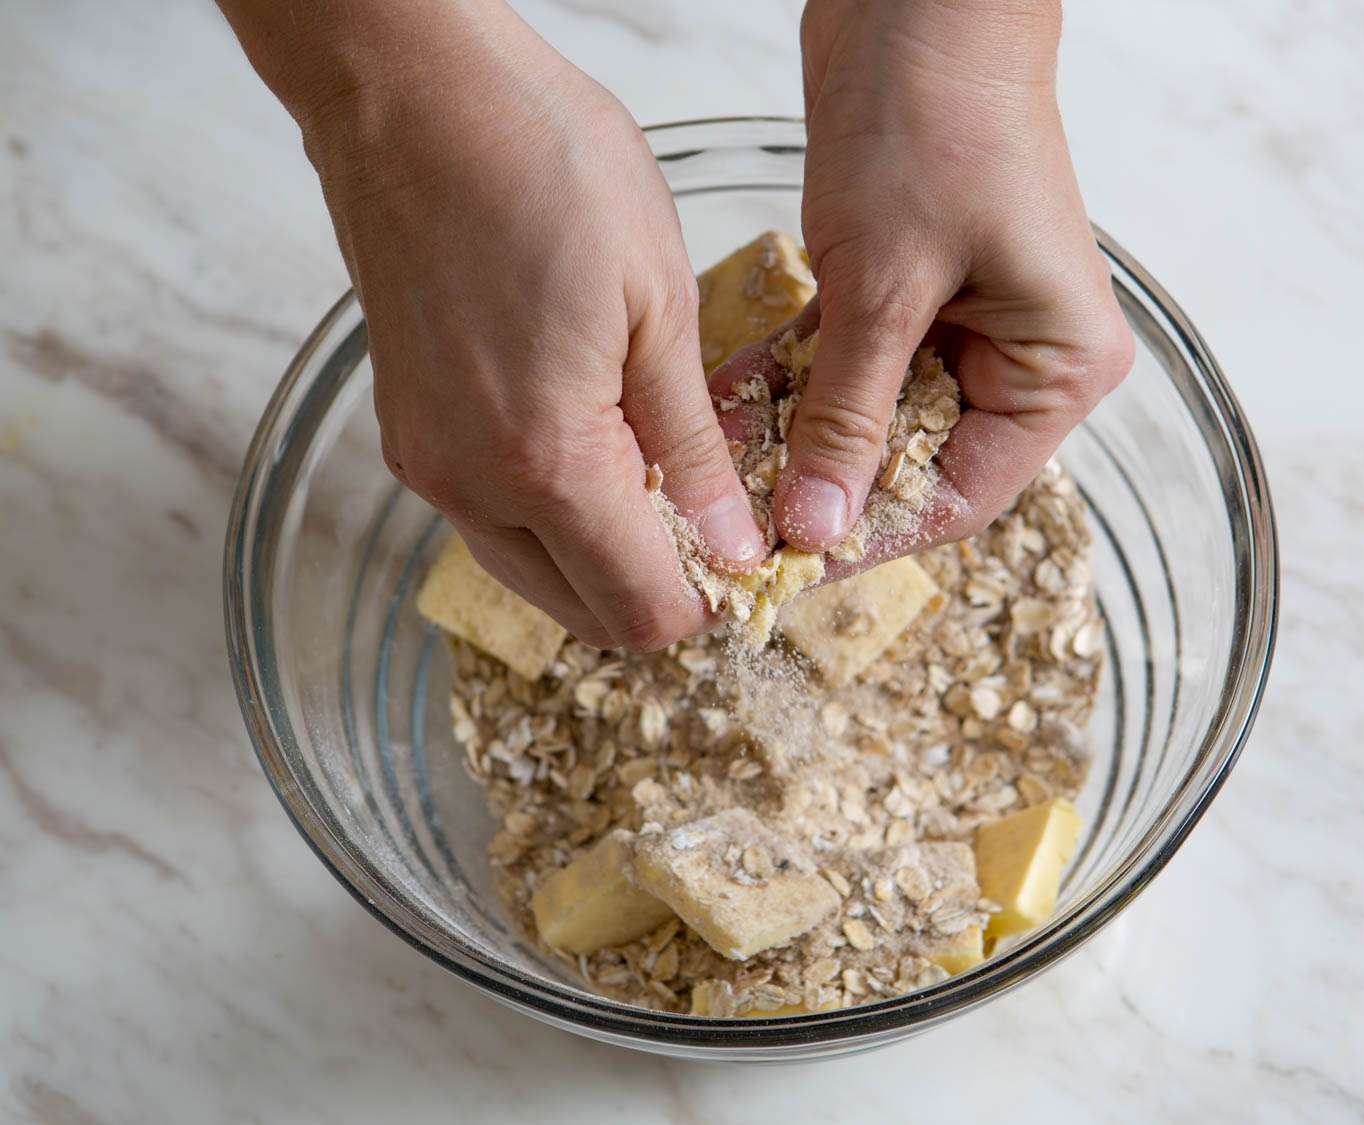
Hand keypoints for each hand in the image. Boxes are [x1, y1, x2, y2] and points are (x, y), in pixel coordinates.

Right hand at [243, 4, 764, 647]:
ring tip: (660, 470)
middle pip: (581, 608)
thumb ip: (693, 445)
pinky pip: (490, 515)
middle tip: (715, 517)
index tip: (750, 554)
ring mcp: (427, 462)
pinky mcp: (407, 432)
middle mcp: (469, 485)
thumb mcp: (659, 305)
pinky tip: (596, 442)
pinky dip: (550, 510)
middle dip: (656, 587)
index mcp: (545, 462)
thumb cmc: (545, 167)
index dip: (707, 600)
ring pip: (531, 568)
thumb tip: (732, 543)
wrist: (411, 93)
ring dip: (601, 552)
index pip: (638, 609)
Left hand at [772, 0, 1133, 555]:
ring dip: (792, 434)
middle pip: (913, 461)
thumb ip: (847, 416)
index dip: (869, 536)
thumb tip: (813, 528)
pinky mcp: (910, 290)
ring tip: (715, 475)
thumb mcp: (886, 289)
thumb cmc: (935, 123)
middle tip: (736, 526)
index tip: (787, 568)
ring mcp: (964, 324)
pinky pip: (847, 361)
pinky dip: (790, 378)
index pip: (958, 495)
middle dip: (821, 487)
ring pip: (869, 414)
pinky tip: (721, 406)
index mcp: (1056, 370)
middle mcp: (1020, 358)